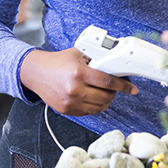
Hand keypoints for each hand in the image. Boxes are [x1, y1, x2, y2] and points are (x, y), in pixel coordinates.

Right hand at [19, 48, 136, 116]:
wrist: (35, 72)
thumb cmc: (58, 62)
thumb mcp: (79, 54)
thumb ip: (97, 58)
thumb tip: (117, 62)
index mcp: (79, 73)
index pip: (108, 82)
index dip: (124, 86)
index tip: (132, 89)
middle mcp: (74, 89)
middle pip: (106, 97)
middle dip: (114, 93)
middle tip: (114, 88)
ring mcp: (69, 102)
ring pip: (99, 107)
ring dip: (106, 101)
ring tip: (104, 93)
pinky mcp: (66, 110)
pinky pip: (88, 112)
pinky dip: (95, 106)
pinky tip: (92, 98)